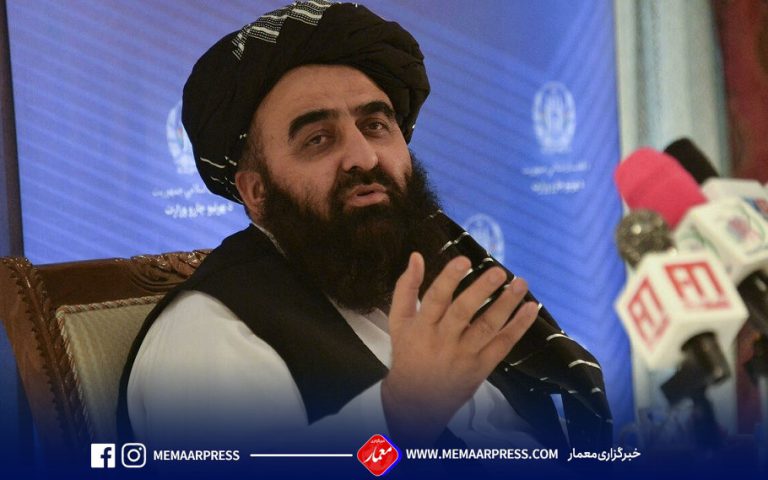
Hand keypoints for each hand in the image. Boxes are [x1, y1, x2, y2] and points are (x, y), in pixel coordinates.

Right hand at [381, 252, 537, 444]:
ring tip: (521, 283)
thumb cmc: (409, 353)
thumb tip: (417, 256)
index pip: (435, 299)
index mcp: (421, 327)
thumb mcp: (398, 322)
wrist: (417, 401)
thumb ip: (406, 288)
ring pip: (487, 328)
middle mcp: (443, 341)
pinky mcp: (481, 368)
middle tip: (499, 271)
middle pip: (463, 313)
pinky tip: (530, 308)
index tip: (464, 260)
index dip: (449, 279)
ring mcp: (464, 356)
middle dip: (482, 290)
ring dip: (506, 305)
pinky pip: (503, 345)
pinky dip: (519, 327)